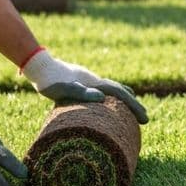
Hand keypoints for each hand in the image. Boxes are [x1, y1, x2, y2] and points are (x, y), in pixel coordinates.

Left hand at [22, 48, 148, 123]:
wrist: (40, 66)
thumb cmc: (50, 81)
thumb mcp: (64, 89)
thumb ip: (81, 92)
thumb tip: (102, 97)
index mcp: (95, 83)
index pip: (121, 95)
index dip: (134, 107)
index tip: (145, 119)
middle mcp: (96, 81)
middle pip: (122, 92)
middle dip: (134, 105)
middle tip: (145, 118)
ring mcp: (90, 81)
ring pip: (114, 89)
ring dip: (126, 99)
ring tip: (134, 107)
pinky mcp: (83, 82)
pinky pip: (104, 89)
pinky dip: (113, 95)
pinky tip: (108, 100)